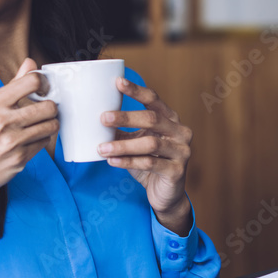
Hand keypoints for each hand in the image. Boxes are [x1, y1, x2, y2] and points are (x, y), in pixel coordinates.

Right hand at [0, 58, 57, 196]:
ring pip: (51, 125)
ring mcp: (12, 141)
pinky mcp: (21, 158)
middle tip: (45, 109)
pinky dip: (42, 139)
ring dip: (49, 124)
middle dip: (51, 107)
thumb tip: (30, 63)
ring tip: (40, 124)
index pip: (31, 81)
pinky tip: (31, 139)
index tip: (44, 88)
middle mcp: (2, 120)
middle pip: (48, 106)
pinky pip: (45, 142)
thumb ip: (12, 85)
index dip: (44, 83)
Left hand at [98, 77, 192, 234]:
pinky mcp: (177, 170)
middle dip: (126, 117)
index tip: (118, 82)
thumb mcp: (136, 144)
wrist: (166, 195)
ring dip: (122, 145)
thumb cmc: (150, 164)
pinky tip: (112, 161)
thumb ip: (124, 131)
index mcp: (171, 120)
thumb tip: (96, 118)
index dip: (136, 90)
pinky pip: (150, 163)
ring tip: (102, 148)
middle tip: (103, 118)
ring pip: (149, 142)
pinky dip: (128, 161)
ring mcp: (181, 151)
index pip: (154, 100)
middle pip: (152, 118)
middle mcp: (180, 132)